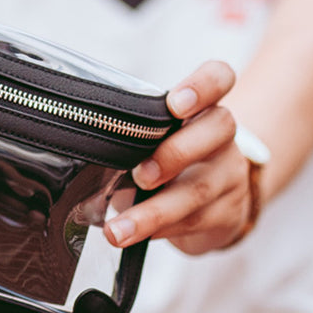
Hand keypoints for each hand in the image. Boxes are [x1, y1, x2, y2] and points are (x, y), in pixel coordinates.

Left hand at [103, 60, 254, 254]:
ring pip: (199, 189)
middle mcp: (223, 137)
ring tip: (117, 228)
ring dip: (153, 212)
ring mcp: (230, 175)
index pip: (219, 77)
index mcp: (204, 106)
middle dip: (176, 152)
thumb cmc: (175, 154)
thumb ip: (137, 128)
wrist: (223, 198)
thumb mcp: (162, 133)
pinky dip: (157, 231)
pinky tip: (132, 236)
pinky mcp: (228, 214)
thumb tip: (82, 138)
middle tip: (141, 174)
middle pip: (218, 129)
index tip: (175, 102)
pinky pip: (193, 224)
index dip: (202, 85)